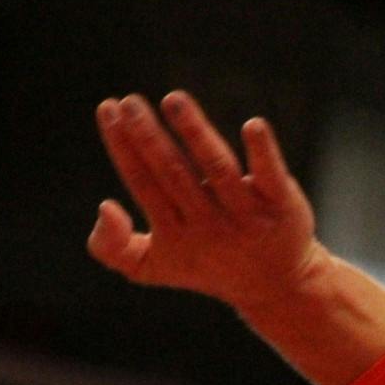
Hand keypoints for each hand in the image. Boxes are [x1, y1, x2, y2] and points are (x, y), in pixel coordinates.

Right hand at [87, 91, 329, 310]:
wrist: (274, 284)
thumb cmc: (205, 265)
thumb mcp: (150, 267)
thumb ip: (112, 246)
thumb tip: (104, 206)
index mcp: (174, 234)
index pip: (143, 184)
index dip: (123, 147)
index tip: (108, 108)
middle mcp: (208, 224)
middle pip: (174, 173)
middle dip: (149, 137)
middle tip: (130, 102)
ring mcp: (246, 214)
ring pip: (217, 168)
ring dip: (195, 133)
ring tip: (174, 100)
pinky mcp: (281, 204)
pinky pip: (270, 176)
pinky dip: (262, 152)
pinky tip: (253, 125)